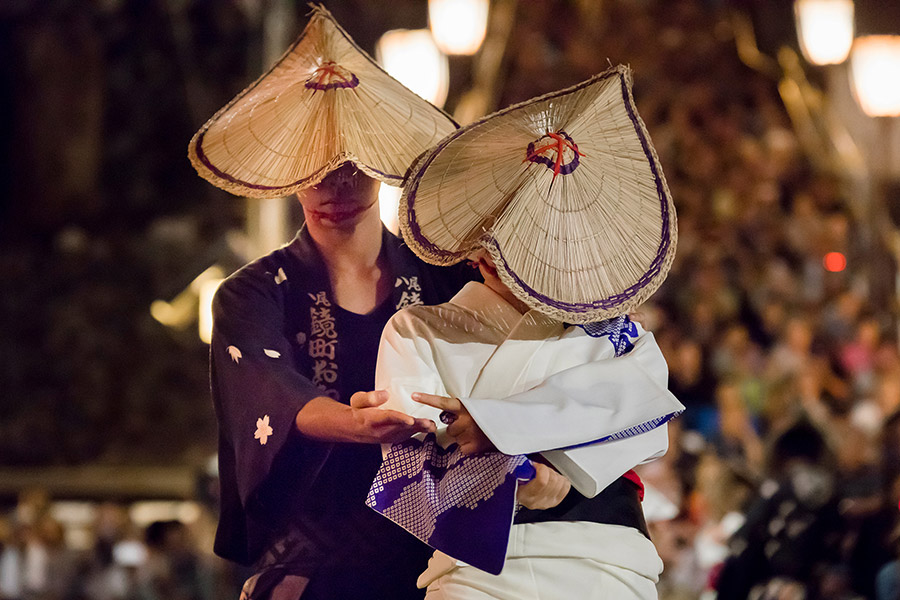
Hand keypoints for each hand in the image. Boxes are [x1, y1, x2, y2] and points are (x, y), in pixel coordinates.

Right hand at [295, 392, 434, 443]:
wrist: (352, 428)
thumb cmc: (357, 411)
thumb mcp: (357, 400)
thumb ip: (370, 397)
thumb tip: (385, 394)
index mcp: (372, 419)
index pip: (387, 418)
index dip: (399, 419)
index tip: (410, 419)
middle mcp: (381, 431)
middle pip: (401, 428)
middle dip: (416, 427)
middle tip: (430, 423)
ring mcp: (387, 437)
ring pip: (406, 434)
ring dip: (420, 431)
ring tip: (432, 427)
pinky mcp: (392, 439)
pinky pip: (406, 436)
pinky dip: (417, 432)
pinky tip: (428, 429)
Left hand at [412, 392, 494, 454]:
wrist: (511, 427)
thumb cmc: (492, 417)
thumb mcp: (477, 408)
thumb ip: (461, 412)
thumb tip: (448, 420)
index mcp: (465, 407)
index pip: (442, 402)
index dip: (427, 399)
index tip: (413, 395)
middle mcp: (464, 419)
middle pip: (448, 428)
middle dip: (457, 428)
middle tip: (472, 426)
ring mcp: (467, 433)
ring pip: (455, 439)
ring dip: (463, 437)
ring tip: (478, 433)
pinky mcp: (471, 446)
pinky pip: (462, 449)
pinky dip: (468, 448)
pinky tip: (478, 442)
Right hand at [516, 461, 570, 509]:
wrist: (519, 494)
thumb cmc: (516, 484)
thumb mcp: (514, 475)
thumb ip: (520, 469)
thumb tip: (524, 461)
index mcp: (525, 495)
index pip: (542, 481)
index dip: (541, 468)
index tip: (535, 465)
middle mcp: (538, 502)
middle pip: (553, 480)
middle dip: (547, 469)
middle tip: (539, 469)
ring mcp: (549, 503)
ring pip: (560, 482)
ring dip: (554, 474)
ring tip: (545, 474)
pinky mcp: (556, 501)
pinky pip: (566, 486)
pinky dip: (561, 480)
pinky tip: (552, 480)